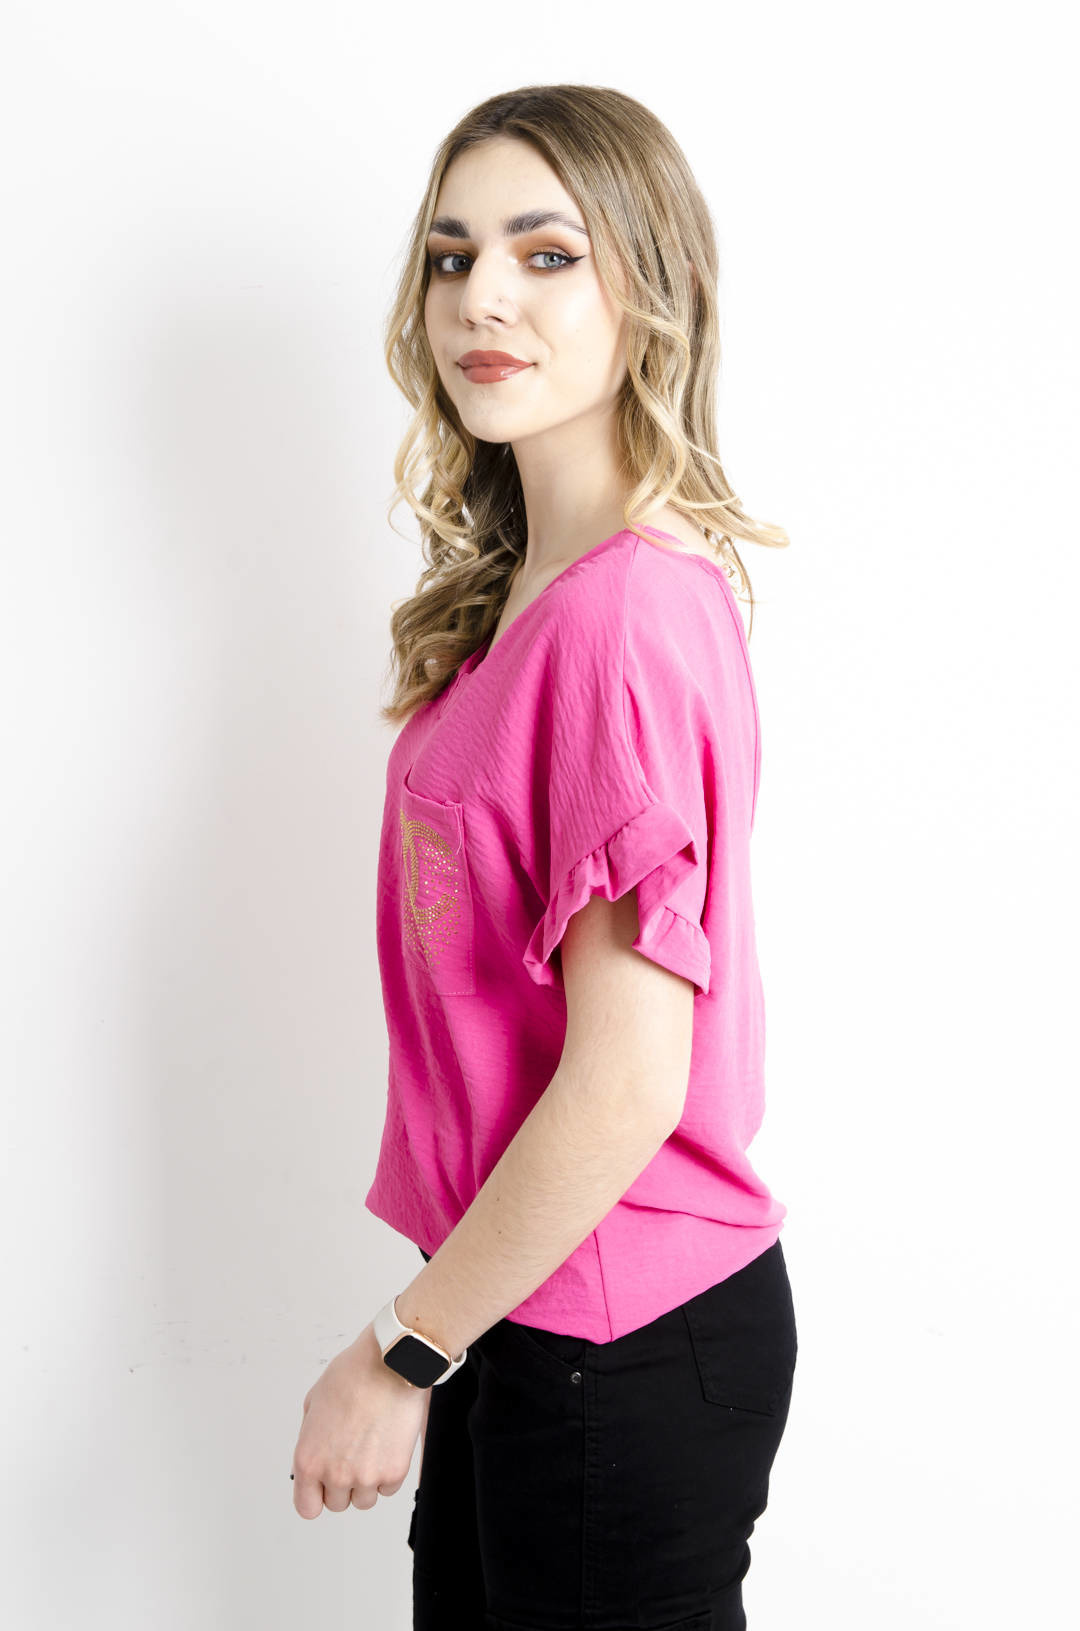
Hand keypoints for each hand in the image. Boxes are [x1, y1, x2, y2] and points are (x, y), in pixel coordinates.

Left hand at [291, 1321, 429, 1518]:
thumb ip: (311, 1437)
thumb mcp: (314, 1402)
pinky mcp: (394, 1472)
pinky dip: (389, 1472)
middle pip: (337, 1504)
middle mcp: (335, 1474)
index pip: (307, 1507)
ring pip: (364, 1500)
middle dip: (343, 1484)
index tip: (322, 1489)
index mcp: (309, 1460)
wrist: (388, 1365)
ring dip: (367, 1481)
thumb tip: (316, 1453)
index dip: (315, 1496)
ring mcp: (366, 1476)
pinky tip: (387, 1445)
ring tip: (371, 1448)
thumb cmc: (354, 1374)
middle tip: (352, 1456)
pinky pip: (388, 1488)